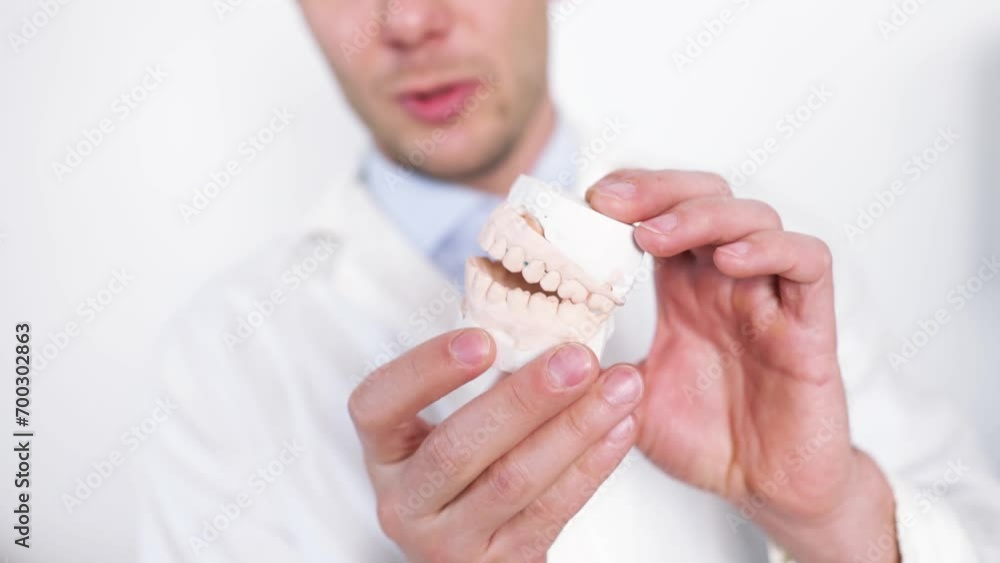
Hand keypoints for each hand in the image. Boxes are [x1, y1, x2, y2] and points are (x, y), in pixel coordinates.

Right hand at [348, 329, 643, 562]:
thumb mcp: (449, 427)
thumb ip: (480, 380)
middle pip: (457, 448)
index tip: (482, 339)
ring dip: (574, 428)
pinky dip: (591, 465)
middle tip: (576, 359)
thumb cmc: (469, 473)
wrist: (479, 552)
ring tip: (618, 386)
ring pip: (512, 481)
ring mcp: (448, 541)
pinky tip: (619, 427)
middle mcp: (406, 501)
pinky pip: (551, 512)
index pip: (378, 406)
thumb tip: (547, 316)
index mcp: (386, 452)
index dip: (425, 371)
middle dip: (523, 399)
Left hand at [588, 170, 897, 562]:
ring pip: (755, 217)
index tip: (585, 203)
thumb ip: (591, 370)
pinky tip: (730, 261)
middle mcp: (727, 282)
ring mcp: (771, 297)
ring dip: (702, 214)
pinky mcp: (810, 324)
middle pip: (706, 197)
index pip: (661, 214)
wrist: (764, 488)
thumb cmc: (705, 439)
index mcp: (684, 289)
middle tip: (611, 204)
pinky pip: (808, 263)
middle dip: (658, 190)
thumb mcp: (627, 400)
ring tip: (655, 235)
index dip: (629, 196)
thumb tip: (532, 350)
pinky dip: (771, 249)